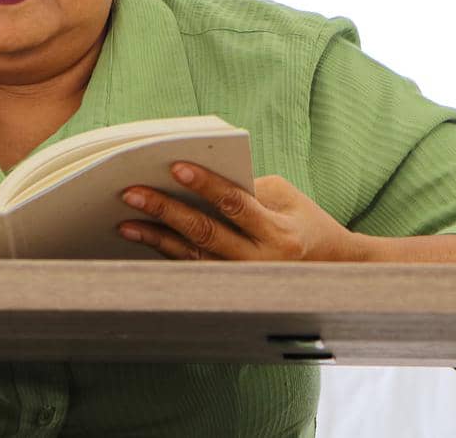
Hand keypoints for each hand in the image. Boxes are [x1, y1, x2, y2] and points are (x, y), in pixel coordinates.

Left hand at [118, 163, 367, 261]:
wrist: (329, 268)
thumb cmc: (303, 220)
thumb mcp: (285, 196)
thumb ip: (246, 188)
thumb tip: (195, 182)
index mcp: (278, 233)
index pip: (236, 204)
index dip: (205, 184)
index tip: (175, 166)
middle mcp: (259, 261)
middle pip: (205, 233)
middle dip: (166, 211)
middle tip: (132, 192)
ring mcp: (243, 280)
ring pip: (192, 256)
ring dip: (156, 238)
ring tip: (125, 221)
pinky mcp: (230, 288)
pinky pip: (192, 269)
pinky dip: (166, 252)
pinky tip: (143, 238)